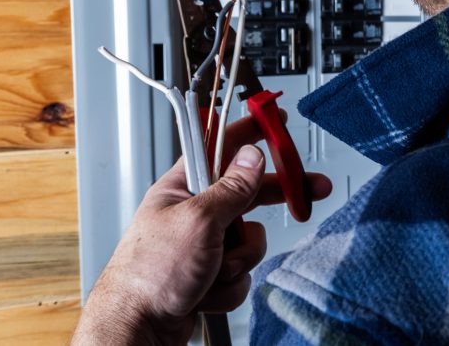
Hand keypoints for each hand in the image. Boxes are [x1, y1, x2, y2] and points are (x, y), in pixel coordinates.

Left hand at [73, 116, 332, 345]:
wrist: (139, 329)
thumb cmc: (149, 274)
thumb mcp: (198, 221)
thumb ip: (232, 188)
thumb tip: (252, 156)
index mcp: (182, 188)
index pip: (221, 149)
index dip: (251, 133)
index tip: (276, 122)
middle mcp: (193, 213)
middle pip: (247, 194)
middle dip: (273, 203)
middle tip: (309, 191)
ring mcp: (202, 245)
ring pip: (249, 239)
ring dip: (238, 261)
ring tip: (212, 270)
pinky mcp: (208, 274)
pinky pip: (241, 273)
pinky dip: (229, 286)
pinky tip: (206, 292)